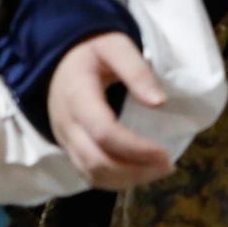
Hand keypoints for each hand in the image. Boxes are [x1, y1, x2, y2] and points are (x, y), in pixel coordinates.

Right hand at [46, 32, 172, 189]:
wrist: (60, 58)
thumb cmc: (91, 49)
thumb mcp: (115, 46)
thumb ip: (137, 70)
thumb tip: (160, 102)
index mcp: (77, 96)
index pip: (104, 133)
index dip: (135, 148)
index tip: (165, 153)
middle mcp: (66, 124)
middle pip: (96, 162)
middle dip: (134, 171)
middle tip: (168, 166)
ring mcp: (64, 139)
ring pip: (91, 174)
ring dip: (126, 180)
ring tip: (158, 171)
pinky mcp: (68, 148)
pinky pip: (88, 173)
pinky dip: (115, 180)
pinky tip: (138, 171)